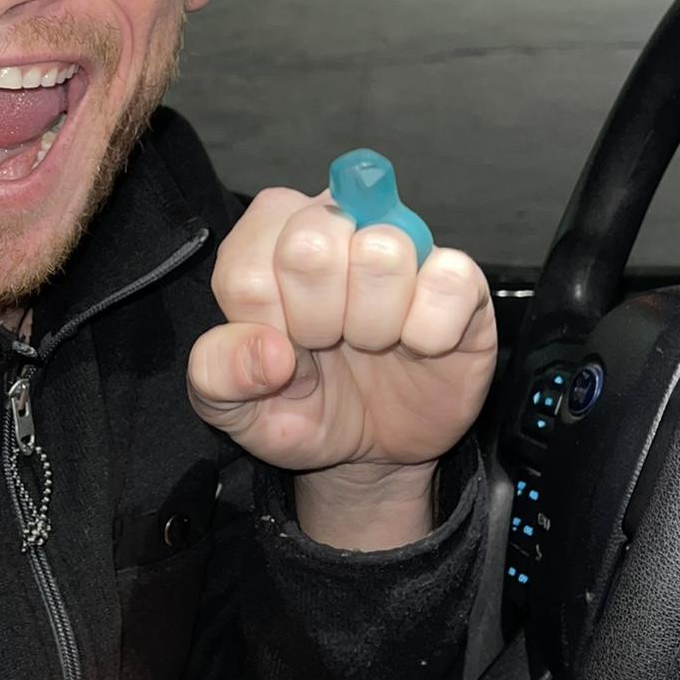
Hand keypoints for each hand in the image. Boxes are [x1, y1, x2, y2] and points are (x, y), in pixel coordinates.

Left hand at [188, 188, 495, 547]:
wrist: (368, 453)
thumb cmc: (298, 407)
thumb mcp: (234, 407)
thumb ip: (219, 373)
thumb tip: (268, 349)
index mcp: (267, 242)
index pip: (247, 263)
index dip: (264, 323)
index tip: (279, 347)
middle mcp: (334, 225)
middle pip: (311, 245)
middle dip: (315, 320)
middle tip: (325, 344)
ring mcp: (400, 245)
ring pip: (382, 252)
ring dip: (373, 324)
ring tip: (370, 344)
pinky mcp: (460, 277)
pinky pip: (449, 281)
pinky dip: (429, 332)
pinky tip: (418, 346)